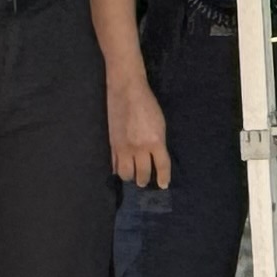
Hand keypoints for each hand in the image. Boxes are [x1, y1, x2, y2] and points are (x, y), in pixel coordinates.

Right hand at [107, 70, 170, 189]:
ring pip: (126, 173)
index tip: (163, 185)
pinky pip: (114, 164)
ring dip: (130, 177)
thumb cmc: (148, 105)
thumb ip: (158, 142)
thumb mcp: (160, 124)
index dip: (163, 178)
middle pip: (143, 173)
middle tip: (144, 182)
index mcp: (156, 141)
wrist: (127, 92)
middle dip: (144, 180)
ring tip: (133, 177)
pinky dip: (117, 170)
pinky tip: (120, 171)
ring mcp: (124, 147)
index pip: (162, 166)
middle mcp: (140, 148)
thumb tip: (156, 157)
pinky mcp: (112, 144)